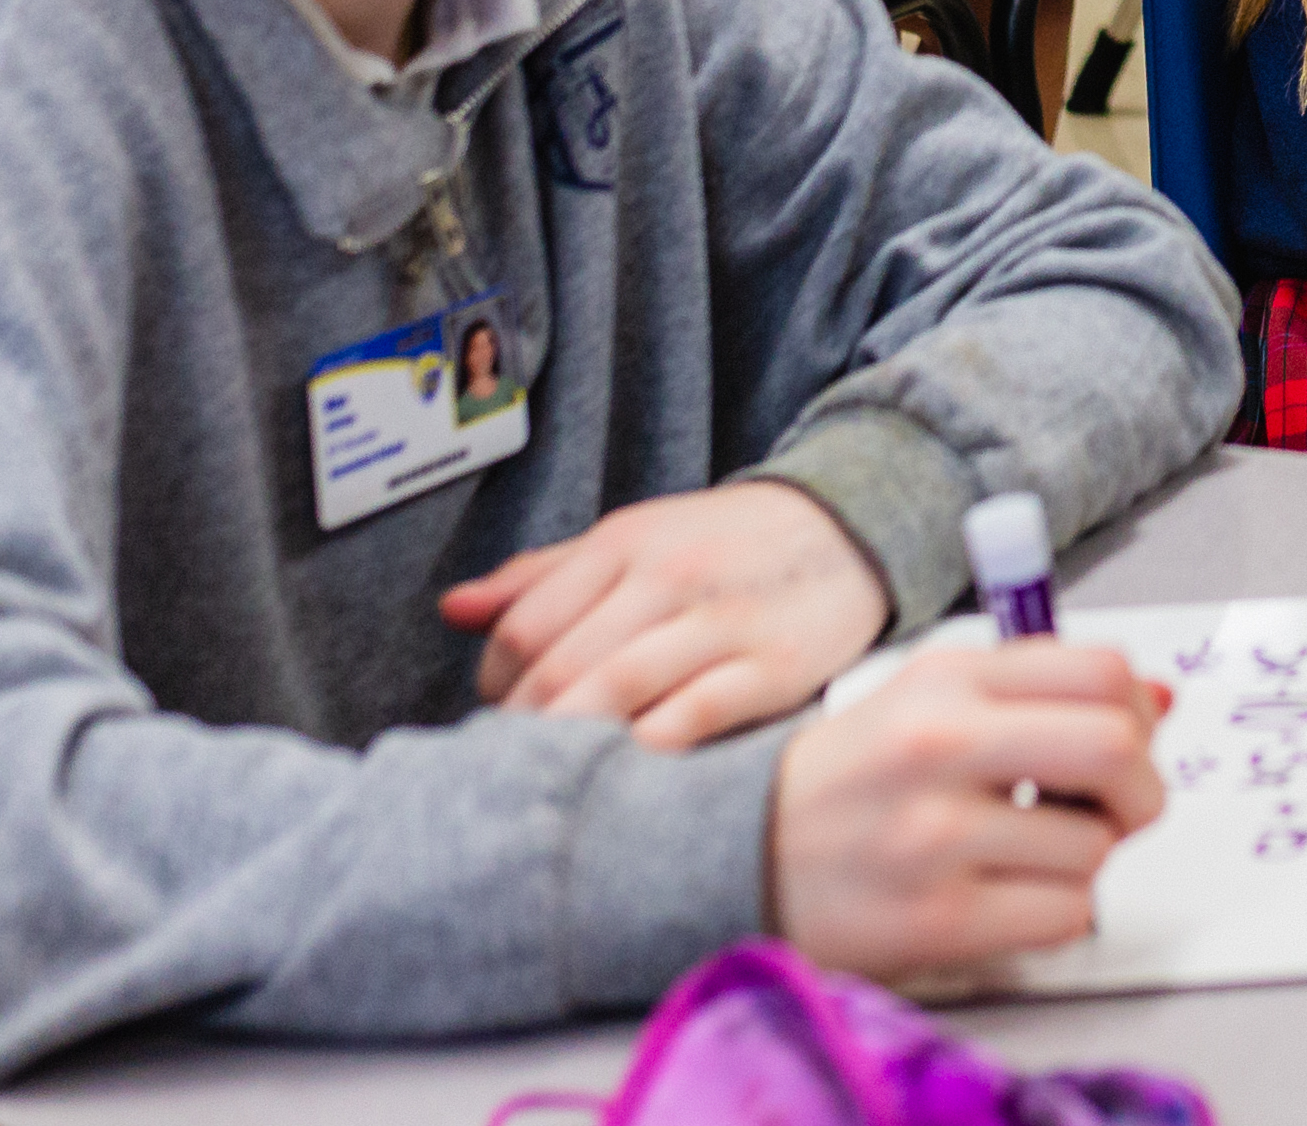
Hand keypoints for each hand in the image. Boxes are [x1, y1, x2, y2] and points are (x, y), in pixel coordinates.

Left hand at [446, 483, 886, 750]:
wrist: (853, 526)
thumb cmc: (727, 546)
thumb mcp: (636, 538)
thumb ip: (543, 577)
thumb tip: (453, 609)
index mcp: (623, 543)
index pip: (522, 628)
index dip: (495, 685)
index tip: (505, 715)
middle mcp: (665, 577)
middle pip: (558, 669)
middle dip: (526, 729)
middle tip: (519, 767)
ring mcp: (720, 622)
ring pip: (613, 692)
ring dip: (572, 746)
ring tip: (560, 781)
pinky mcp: (771, 667)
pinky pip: (690, 718)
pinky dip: (646, 752)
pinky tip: (630, 776)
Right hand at [767, 638, 1169, 983]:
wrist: (742, 855)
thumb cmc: (858, 776)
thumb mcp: (934, 699)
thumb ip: (1040, 690)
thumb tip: (1160, 701)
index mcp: (948, 679)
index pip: (1103, 672)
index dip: (1138, 712)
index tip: (1127, 741)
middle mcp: (939, 746)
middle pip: (1116, 748)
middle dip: (1141, 788)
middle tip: (1119, 808)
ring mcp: (933, 837)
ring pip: (1095, 846)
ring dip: (1087, 860)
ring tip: (1032, 856)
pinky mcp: (934, 920)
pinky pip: (1064, 915)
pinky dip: (1060, 911)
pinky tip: (1012, 896)